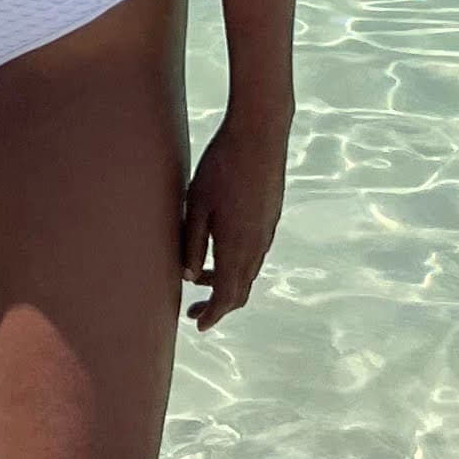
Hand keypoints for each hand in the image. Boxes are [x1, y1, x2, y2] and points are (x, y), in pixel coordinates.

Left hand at [181, 109, 286, 330]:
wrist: (260, 134)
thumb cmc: (221, 165)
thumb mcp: (196, 204)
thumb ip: (192, 242)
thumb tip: (189, 275)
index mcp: (237, 246)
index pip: (227, 295)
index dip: (212, 314)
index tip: (197, 324)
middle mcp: (258, 245)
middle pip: (240, 289)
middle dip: (217, 304)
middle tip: (192, 308)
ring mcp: (267, 231)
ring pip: (248, 271)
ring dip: (226, 281)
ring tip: (199, 276)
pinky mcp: (270, 216)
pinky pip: (255, 252)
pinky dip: (236, 263)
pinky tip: (219, 249)